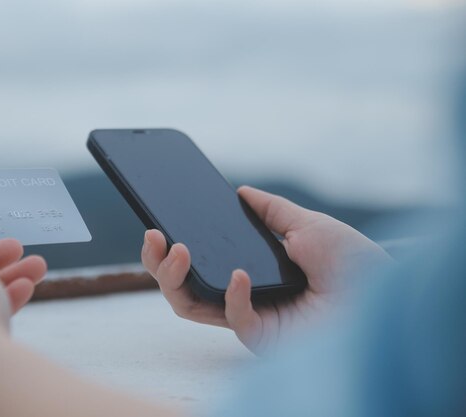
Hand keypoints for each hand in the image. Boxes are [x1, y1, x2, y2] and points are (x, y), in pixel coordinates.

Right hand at [141, 186, 391, 352]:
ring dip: (172, 277)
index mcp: (248, 267)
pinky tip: (241, 273)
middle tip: (153, 235)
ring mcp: (248, 315)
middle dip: (157, 263)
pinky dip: (231, 294)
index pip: (198, 260)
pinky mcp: (260, 335)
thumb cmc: (352, 262)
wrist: (386, 294)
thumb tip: (240, 190)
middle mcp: (241, 293)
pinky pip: (232, 317)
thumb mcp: (306, 223)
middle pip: (181, 284)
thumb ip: (271, 210)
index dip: (173, 245)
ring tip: (177, 249)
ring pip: (189, 305)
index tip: (158, 221)